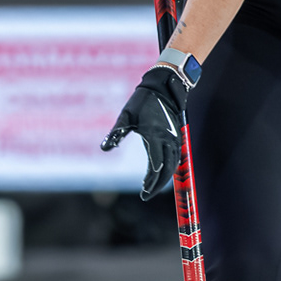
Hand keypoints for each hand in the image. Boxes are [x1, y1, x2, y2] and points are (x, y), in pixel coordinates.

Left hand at [102, 65, 187, 198]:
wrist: (163, 86)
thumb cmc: (142, 100)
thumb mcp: (126, 115)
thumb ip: (116, 133)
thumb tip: (104, 148)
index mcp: (156, 136)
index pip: (157, 166)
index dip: (151, 181)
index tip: (143, 193)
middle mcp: (168, 139)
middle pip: (168, 170)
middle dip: (158, 184)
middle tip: (146, 194)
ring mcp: (174, 138)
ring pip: (174, 165)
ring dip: (164, 178)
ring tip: (150, 186)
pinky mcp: (176, 136)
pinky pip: (175, 157)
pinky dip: (169, 168)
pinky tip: (158, 172)